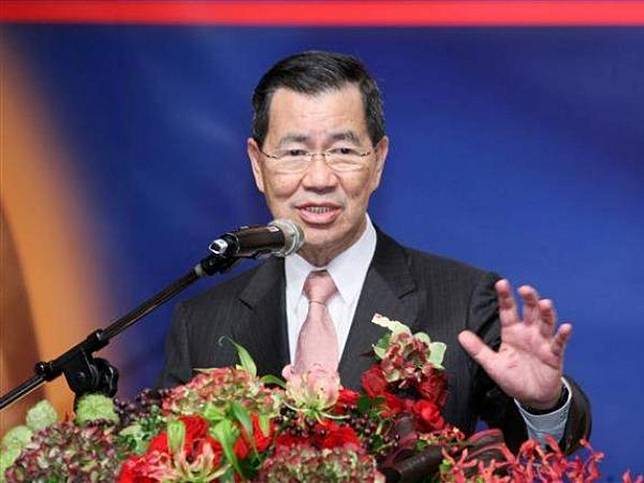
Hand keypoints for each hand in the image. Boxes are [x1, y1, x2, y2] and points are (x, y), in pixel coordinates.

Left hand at [458, 279, 571, 408]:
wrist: (531, 397)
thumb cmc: (513, 378)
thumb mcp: (493, 364)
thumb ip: (478, 350)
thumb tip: (461, 335)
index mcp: (512, 333)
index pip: (508, 311)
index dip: (505, 297)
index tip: (501, 283)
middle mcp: (528, 333)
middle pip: (530, 312)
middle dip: (529, 299)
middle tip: (525, 289)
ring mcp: (542, 343)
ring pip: (546, 323)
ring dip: (546, 313)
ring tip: (545, 303)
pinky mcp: (554, 356)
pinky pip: (559, 343)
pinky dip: (562, 335)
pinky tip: (565, 327)